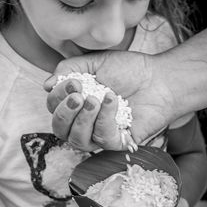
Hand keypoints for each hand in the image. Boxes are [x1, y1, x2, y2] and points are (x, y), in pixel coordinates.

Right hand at [43, 51, 174, 150]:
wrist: (159, 77)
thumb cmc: (128, 70)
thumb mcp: (93, 63)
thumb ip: (69, 69)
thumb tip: (46, 84)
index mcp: (75, 105)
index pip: (53, 109)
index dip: (57, 98)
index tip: (71, 81)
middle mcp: (84, 123)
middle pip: (60, 130)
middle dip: (64, 113)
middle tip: (78, 95)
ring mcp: (100, 136)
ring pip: (78, 140)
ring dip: (82, 119)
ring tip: (95, 98)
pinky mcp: (119, 143)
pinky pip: (103, 139)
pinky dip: (104, 119)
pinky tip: (112, 100)